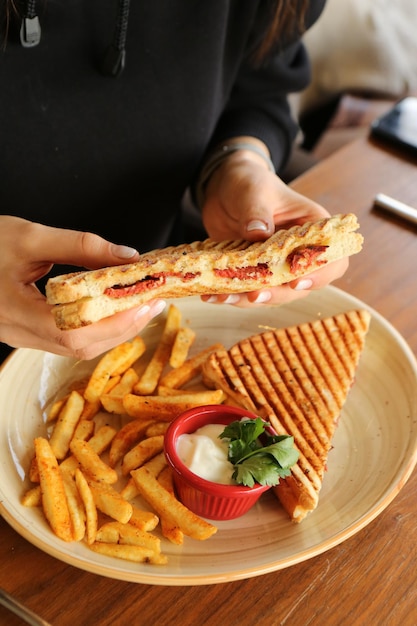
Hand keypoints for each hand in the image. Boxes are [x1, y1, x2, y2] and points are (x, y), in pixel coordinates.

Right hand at [0, 216, 165, 359]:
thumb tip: (126, 257)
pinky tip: (111, 310)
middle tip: (153, 303)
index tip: (147, 303)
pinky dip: (95, 328)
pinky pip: (67, 339)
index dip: (117, 323)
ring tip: (139, 305)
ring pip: (76, 347)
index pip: (77, 334)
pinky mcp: (24, 331)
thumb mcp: (29, 237)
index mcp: (16, 313)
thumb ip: (80, 246)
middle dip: (124, 327)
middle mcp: (18, 334)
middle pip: (81, 347)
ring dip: (112, 329)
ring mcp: (21, 336)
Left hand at [201, 147, 347, 306]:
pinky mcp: (253, 274)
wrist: (224, 188)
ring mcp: (275, 266)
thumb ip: (257, 211)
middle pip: (300, 285)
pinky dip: (231, 295)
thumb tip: (258, 232)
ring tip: (225, 297)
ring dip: (249, 300)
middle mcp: (299, 252)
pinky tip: (212, 295)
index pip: (331, 259)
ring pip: (272, 293)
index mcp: (313, 229)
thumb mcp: (253, 190)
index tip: (296, 281)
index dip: (319, 274)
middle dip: (277, 293)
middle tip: (254, 295)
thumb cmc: (249, 182)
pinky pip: (246, 291)